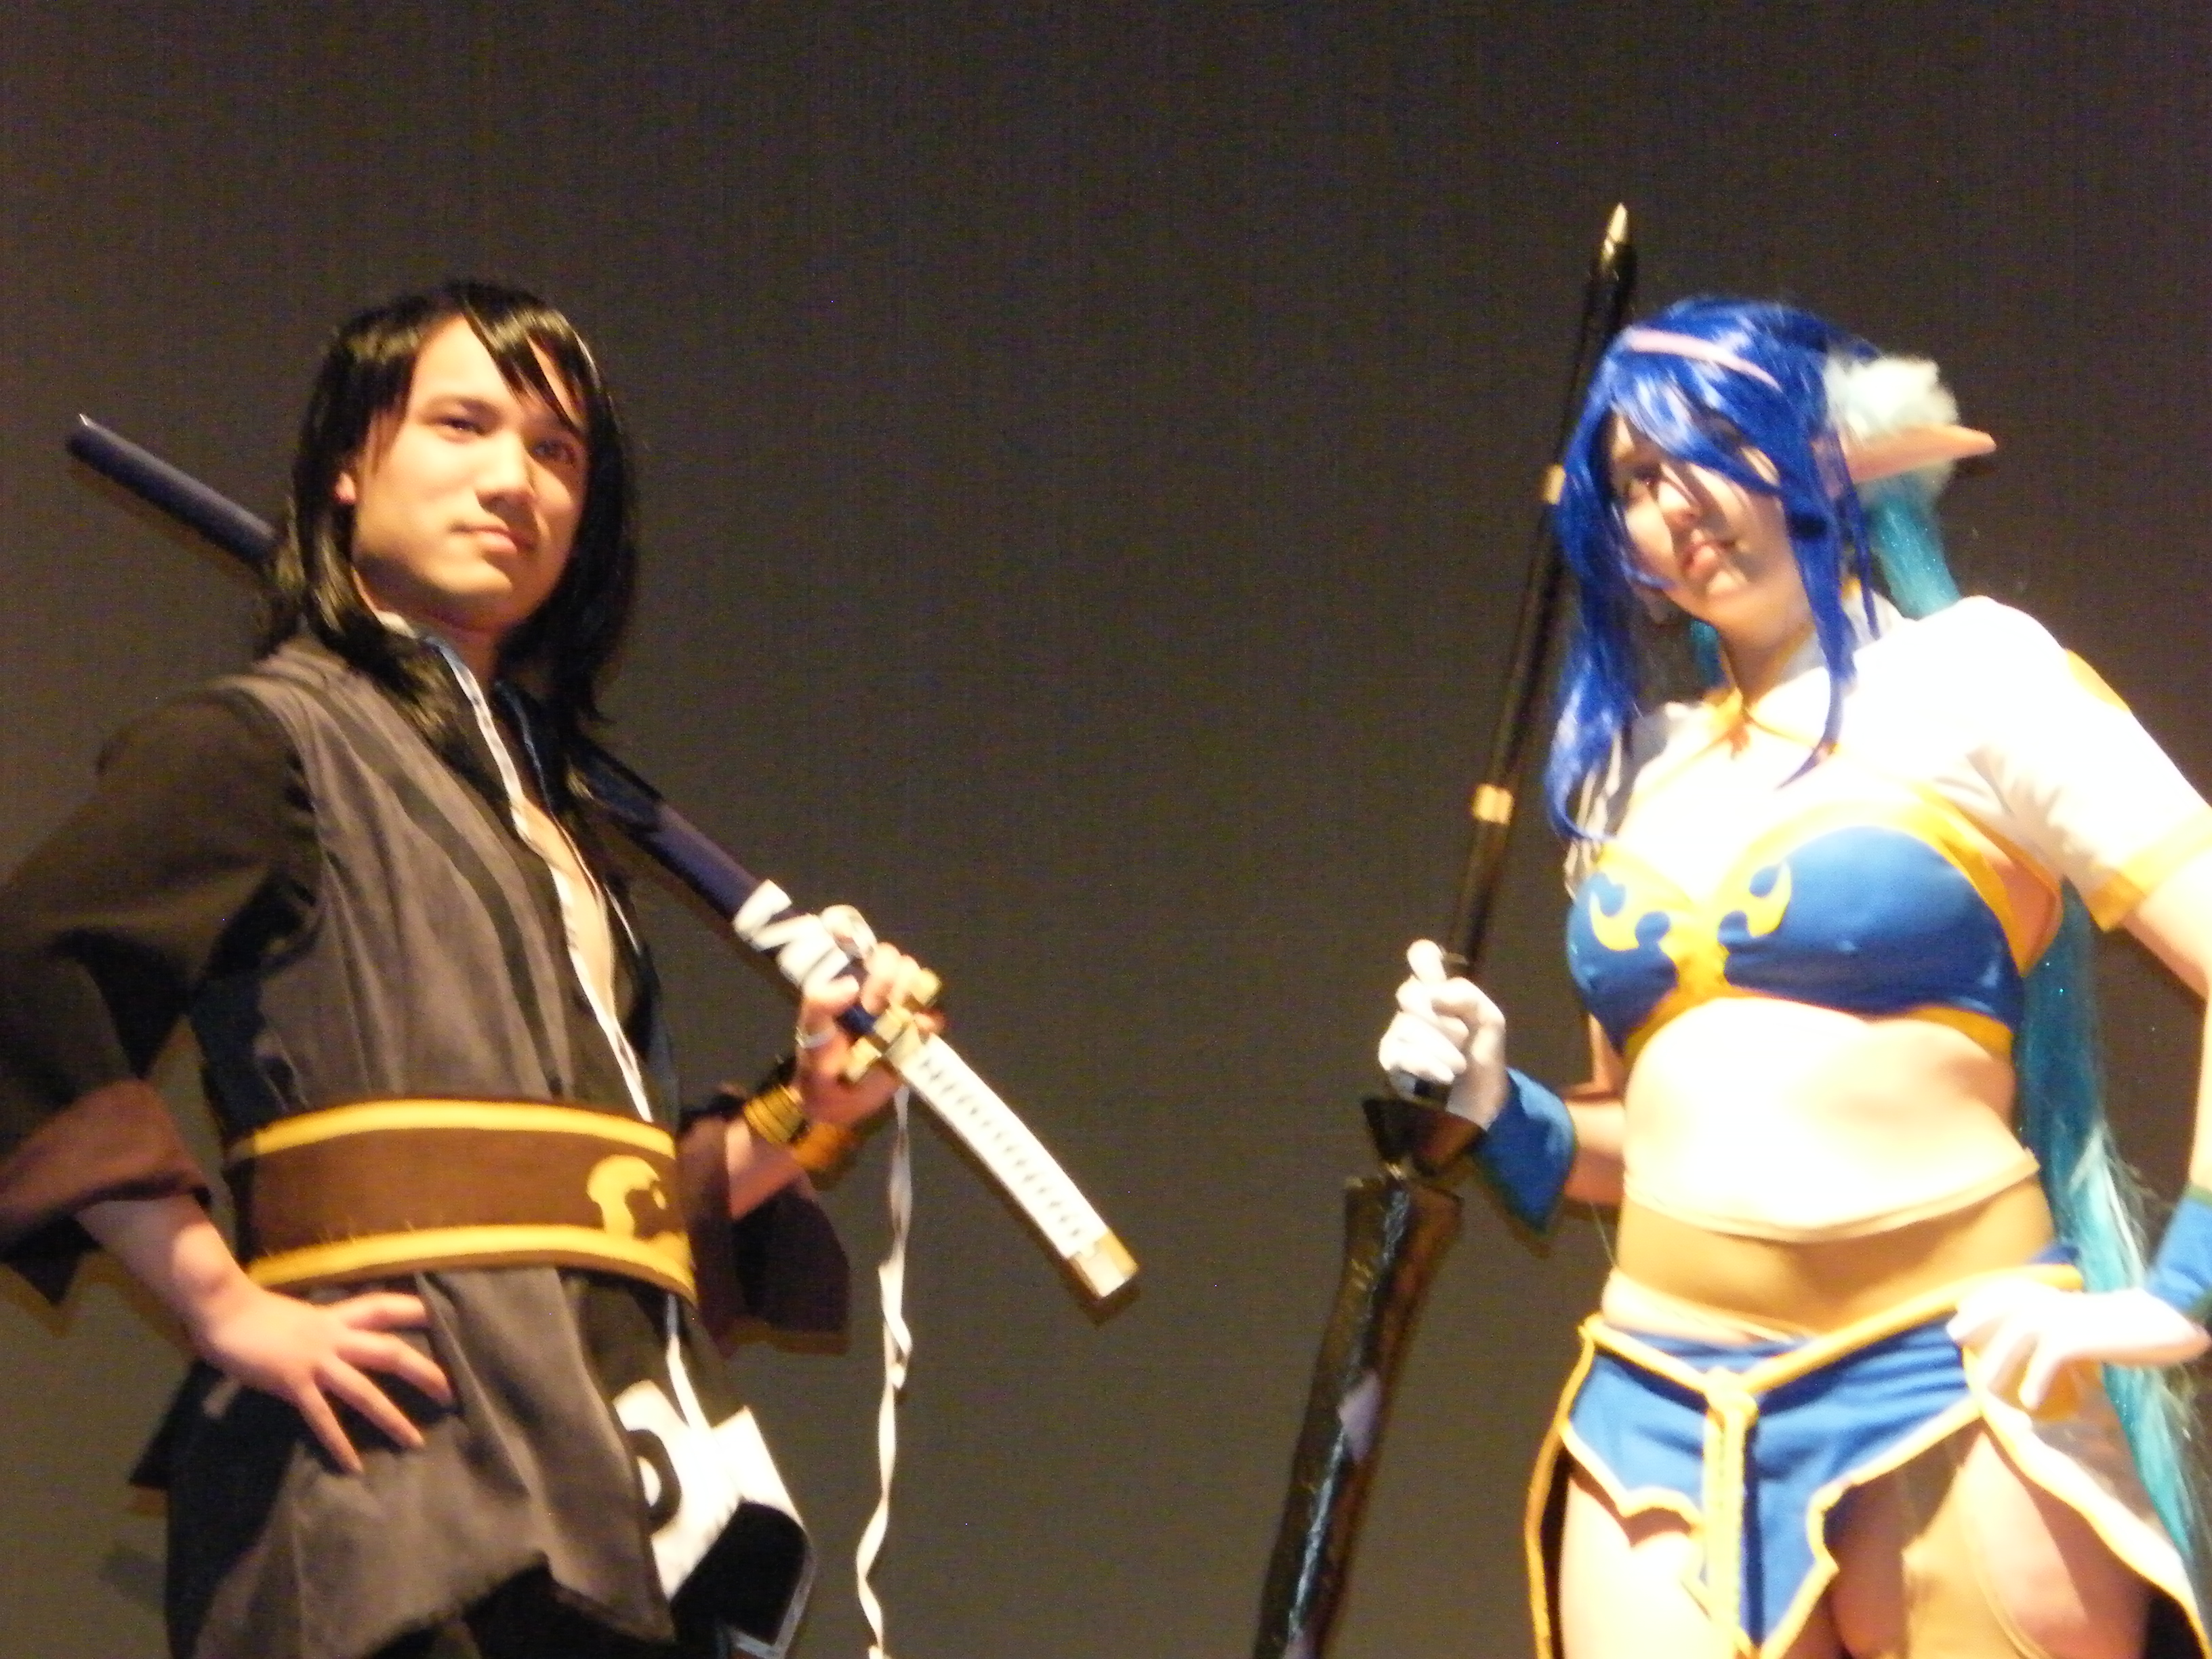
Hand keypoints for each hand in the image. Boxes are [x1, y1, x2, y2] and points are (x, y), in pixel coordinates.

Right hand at [187, 1279, 452, 1473]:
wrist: (223, 1309)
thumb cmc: (255, 1313)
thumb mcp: (300, 1318)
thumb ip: (322, 1331)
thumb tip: (337, 1344)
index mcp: (336, 1317)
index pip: (385, 1308)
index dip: (416, 1312)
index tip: (444, 1320)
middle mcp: (334, 1337)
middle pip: (390, 1351)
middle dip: (424, 1372)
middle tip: (451, 1393)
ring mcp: (316, 1360)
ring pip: (365, 1390)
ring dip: (392, 1417)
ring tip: (414, 1442)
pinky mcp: (294, 1382)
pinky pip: (323, 1417)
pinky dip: (339, 1443)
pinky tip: (352, 1466)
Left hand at [791, 904, 942, 1128]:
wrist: (835, 1101)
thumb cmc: (819, 1059)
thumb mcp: (809, 1030)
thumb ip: (819, 1002)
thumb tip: (851, 985)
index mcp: (849, 979)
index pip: (860, 943)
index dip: (858, 936)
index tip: (854, 954)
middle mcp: (876, 987)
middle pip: (896, 959)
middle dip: (885, 978)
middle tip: (870, 1006)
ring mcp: (899, 1008)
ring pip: (919, 981)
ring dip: (908, 994)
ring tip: (892, 1018)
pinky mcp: (917, 1032)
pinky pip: (936, 1014)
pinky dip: (930, 1018)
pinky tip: (916, 1028)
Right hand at [1376, 938, 1508, 1126]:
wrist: (1482, 1102)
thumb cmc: (1483, 1056)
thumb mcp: (1489, 1021)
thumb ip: (1467, 997)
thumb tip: (1432, 993)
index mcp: (1438, 991)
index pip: (1421, 956)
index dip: (1425, 960)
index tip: (1436, 976)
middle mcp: (1414, 1007)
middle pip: (1409, 992)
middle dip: (1442, 1019)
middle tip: (1462, 1037)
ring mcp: (1399, 1033)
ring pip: (1408, 1026)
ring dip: (1442, 1049)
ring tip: (1459, 1065)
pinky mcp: (1392, 1060)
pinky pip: (1403, 1053)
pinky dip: (1429, 1064)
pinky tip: (1444, 1076)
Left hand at [1947, 1279, 2208, 1410]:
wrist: (2166, 1319)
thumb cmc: (2130, 1324)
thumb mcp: (2088, 1319)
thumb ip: (2064, 1325)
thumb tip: (2042, 1343)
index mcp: (2058, 1296)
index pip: (2010, 1291)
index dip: (1984, 1299)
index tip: (1960, 1311)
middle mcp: (2056, 1301)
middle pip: (2006, 1308)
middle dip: (1977, 1320)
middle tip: (1954, 1337)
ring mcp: (2065, 1316)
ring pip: (2018, 1334)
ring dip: (1999, 1360)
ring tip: (1986, 1388)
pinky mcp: (2078, 1336)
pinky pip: (2049, 1358)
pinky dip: (2036, 1379)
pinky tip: (2030, 1401)